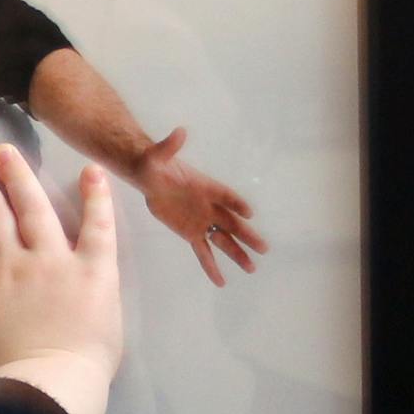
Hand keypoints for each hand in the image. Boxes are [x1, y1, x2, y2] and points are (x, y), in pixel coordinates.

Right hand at [0, 146, 122, 413]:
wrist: (50, 385)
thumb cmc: (9, 367)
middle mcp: (16, 262)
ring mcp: (54, 262)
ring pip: (33, 209)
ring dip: (18, 176)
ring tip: (6, 151)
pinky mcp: (93, 269)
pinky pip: (97, 228)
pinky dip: (96, 199)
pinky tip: (91, 171)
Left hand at [130, 127, 266, 286]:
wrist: (149, 176)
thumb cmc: (155, 164)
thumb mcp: (158, 155)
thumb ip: (169, 146)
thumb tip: (179, 131)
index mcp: (206, 187)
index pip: (225, 196)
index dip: (236, 203)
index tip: (247, 213)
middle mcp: (209, 206)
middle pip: (232, 223)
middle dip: (247, 235)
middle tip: (264, 248)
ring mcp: (202, 221)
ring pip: (222, 241)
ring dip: (237, 254)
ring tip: (252, 268)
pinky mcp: (191, 233)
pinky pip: (203, 252)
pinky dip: (211, 266)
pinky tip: (221, 281)